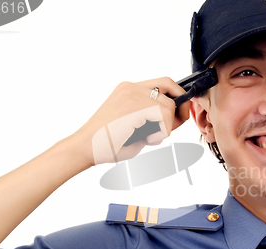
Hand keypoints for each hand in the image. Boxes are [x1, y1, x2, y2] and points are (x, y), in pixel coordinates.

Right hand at [71, 77, 188, 166]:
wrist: (84, 148)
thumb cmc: (107, 142)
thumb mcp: (135, 126)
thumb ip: (154, 118)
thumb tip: (179, 117)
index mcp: (129, 89)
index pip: (163, 83)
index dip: (177, 96)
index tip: (181, 112)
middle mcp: (131, 88)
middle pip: (169, 90)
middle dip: (178, 110)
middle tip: (171, 129)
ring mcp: (131, 95)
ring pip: (168, 106)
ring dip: (166, 127)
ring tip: (149, 139)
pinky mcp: (133, 106)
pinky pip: (163, 116)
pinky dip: (161, 132)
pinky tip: (147, 140)